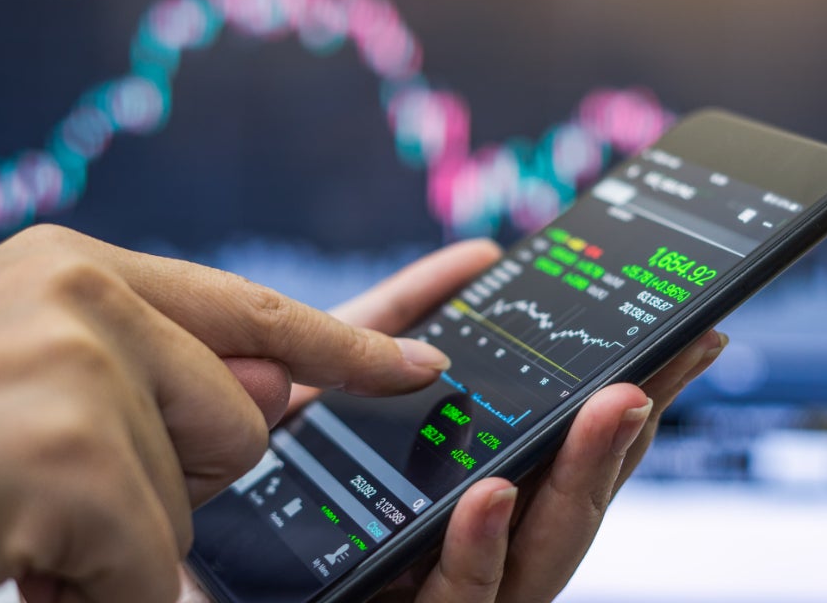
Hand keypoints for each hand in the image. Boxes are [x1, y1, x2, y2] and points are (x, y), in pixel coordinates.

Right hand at [0, 225, 450, 602]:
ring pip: (190, 502)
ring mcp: (80, 368)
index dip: (353, 342)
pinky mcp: (67, 454)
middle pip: (239, 425)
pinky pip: (146, 564)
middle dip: (166, 482)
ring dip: (109, 541)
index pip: (254, 311)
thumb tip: (278, 396)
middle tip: (40, 482)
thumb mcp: (27, 381)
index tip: (429, 366)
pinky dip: (90, 588)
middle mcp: (88, 296)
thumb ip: (154, 378)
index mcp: (81, 270)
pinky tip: (2, 554)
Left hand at [180, 239, 728, 602]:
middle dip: (621, 436)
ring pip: (532, 563)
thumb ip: (392, 327)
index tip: (683, 341)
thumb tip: (480, 257)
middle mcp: (458, 552)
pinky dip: (475, 555)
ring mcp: (428, 599)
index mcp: (457, 494)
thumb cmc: (245, 483)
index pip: (562, 451)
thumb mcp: (320, 385)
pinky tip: (490, 496)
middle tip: (663, 367)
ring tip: (615, 409)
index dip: (624, 399)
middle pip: (564, 504)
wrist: (144, 575)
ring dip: (578, 484)